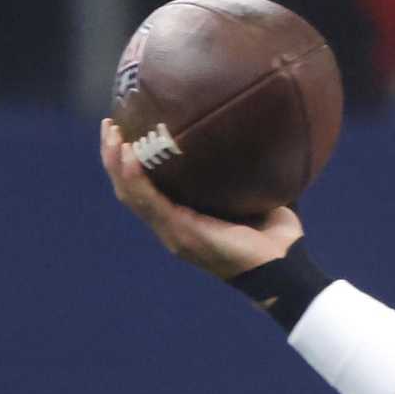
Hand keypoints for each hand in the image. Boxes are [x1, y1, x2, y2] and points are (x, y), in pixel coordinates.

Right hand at [99, 118, 301, 279]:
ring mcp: (173, 232)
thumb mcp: (253, 197)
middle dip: (113, 157)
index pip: (143, 189)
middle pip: (128, 189)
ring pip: (130, 195)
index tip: (123, 129)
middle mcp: (171, 227)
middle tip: (109, 124)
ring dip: (116, 163)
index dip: (128, 163)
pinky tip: (129, 156)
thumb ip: (242, 174)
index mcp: (182, 219)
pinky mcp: (181, 234)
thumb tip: (254, 135)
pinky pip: (150, 203)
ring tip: (112, 133)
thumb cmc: (275, 236)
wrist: (285, 269)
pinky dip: (135, 178)